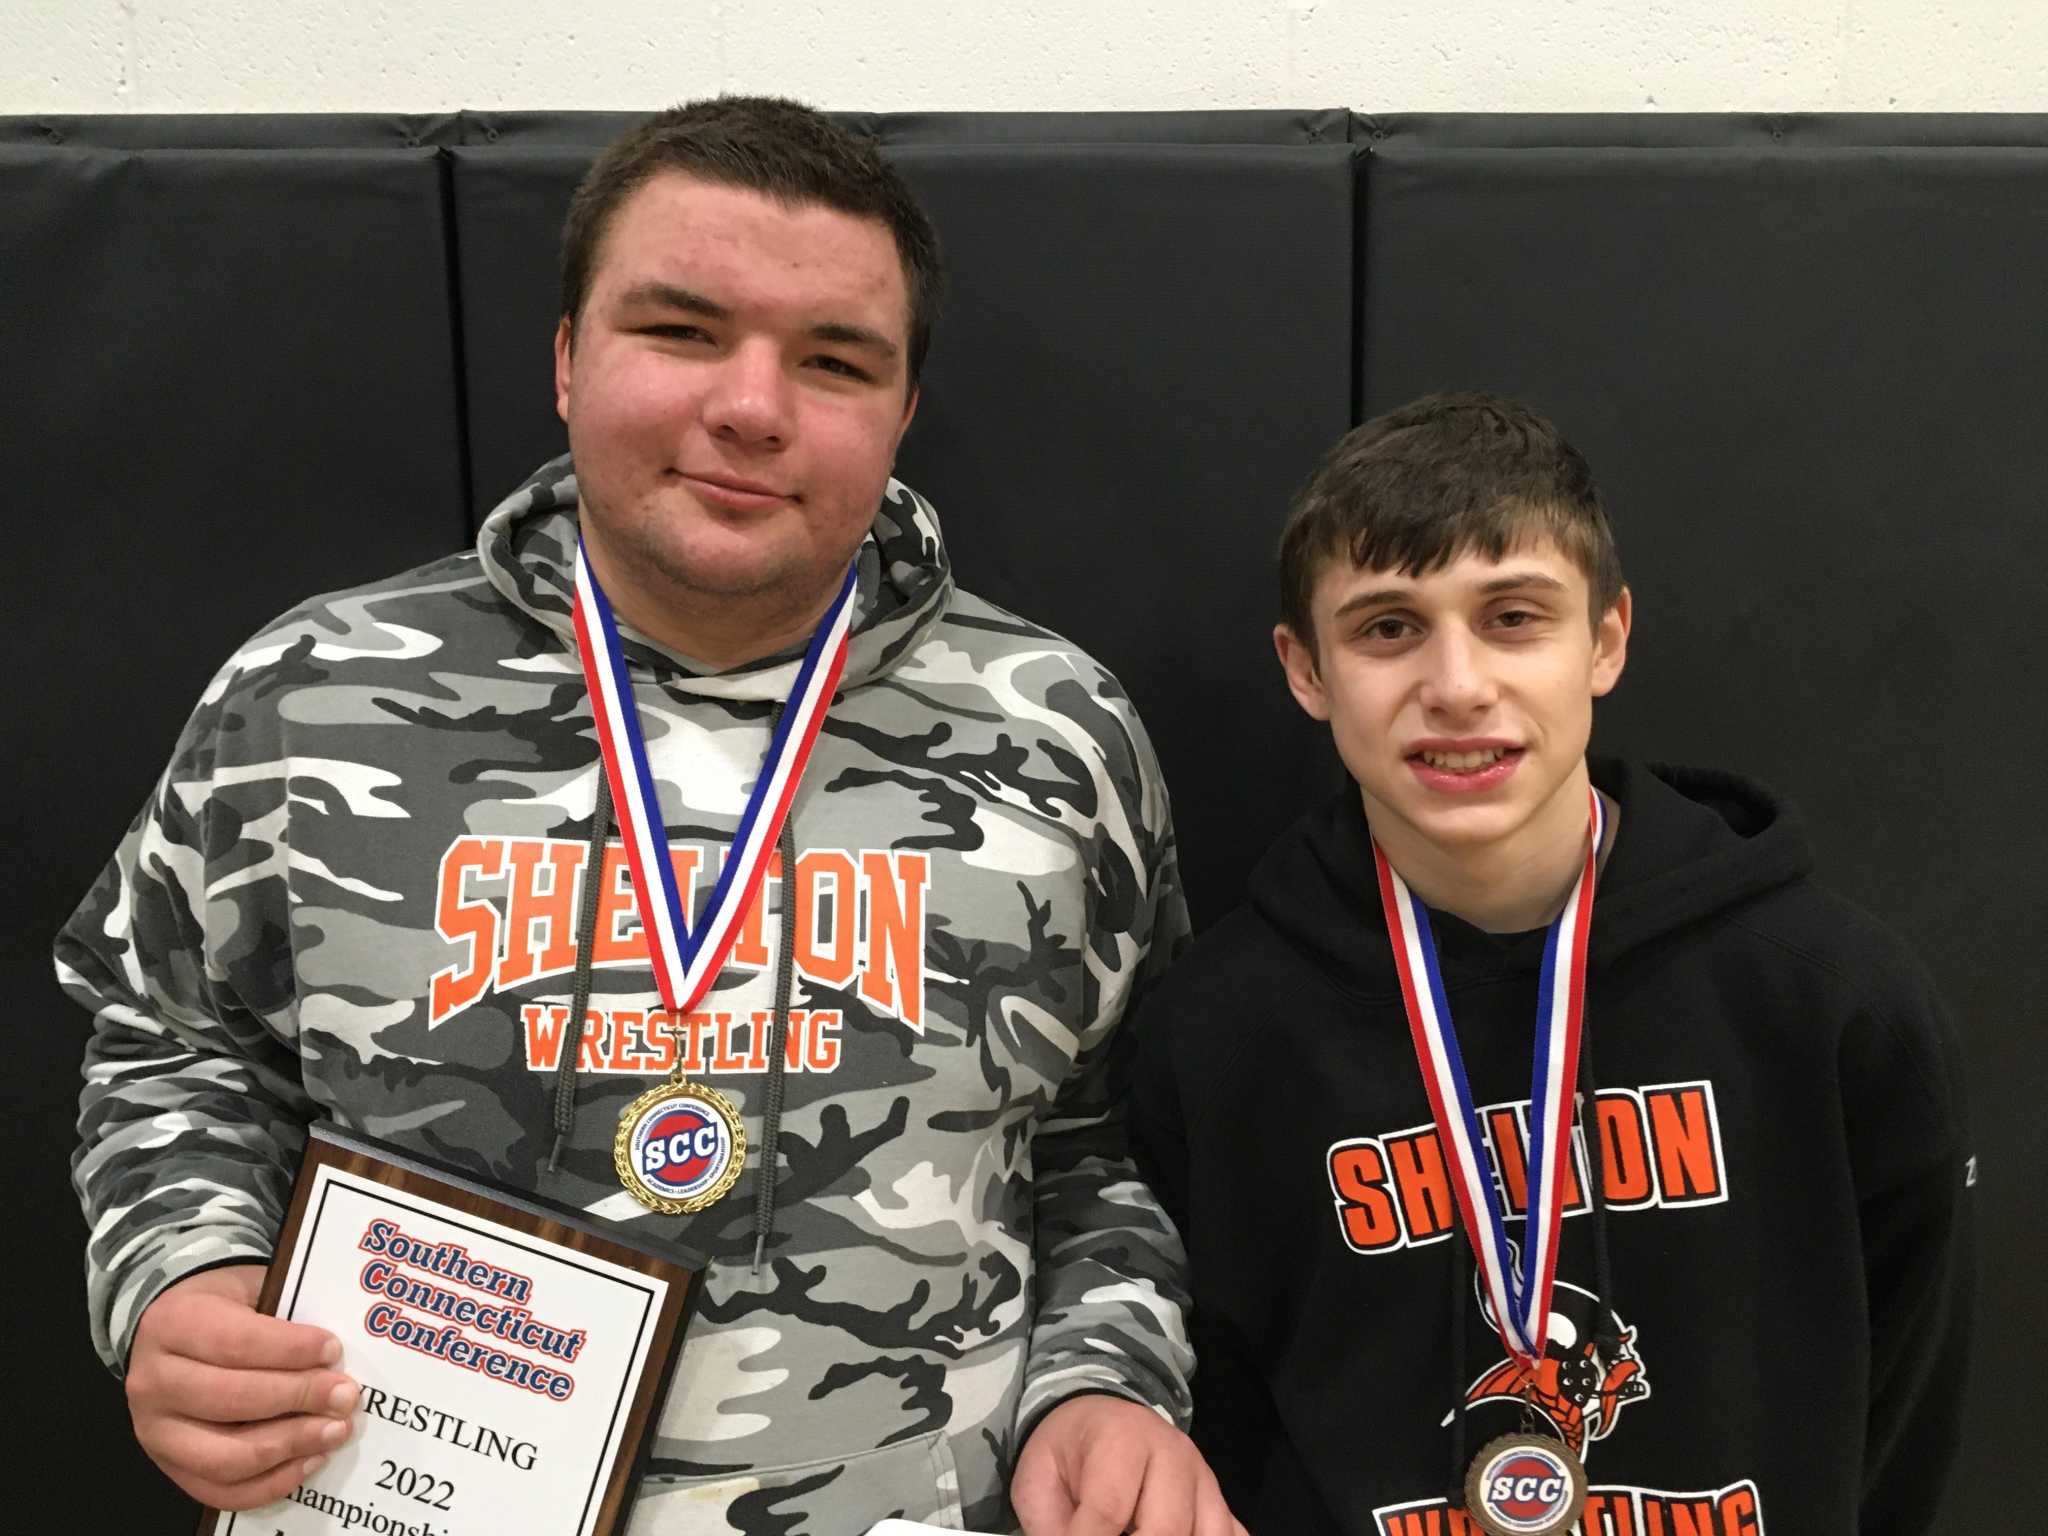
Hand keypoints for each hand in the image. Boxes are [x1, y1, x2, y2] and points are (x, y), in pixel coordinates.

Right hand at [125, 1263, 358, 1509]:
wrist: (163, 1338)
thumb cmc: (219, 1309)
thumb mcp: (245, 1289)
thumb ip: (283, 1313)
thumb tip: (337, 1351)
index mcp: (173, 1325)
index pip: (236, 1343)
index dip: (290, 1350)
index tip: (333, 1350)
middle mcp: (154, 1383)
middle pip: (232, 1400)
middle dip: (298, 1398)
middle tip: (344, 1395)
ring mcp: (156, 1433)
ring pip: (225, 1456)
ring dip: (290, 1446)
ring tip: (336, 1430)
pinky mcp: (168, 1469)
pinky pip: (220, 1491)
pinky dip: (271, 1483)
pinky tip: (311, 1459)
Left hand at [1012, 1394, 1243, 1535]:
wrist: (1096, 1419)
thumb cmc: (1065, 1454)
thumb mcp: (1037, 1482)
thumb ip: (1050, 1527)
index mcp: (1121, 1438)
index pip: (1109, 1511)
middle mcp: (1173, 1454)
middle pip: (1167, 1529)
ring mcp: (1205, 1480)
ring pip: (1209, 1535)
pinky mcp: (1221, 1502)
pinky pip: (1233, 1535)